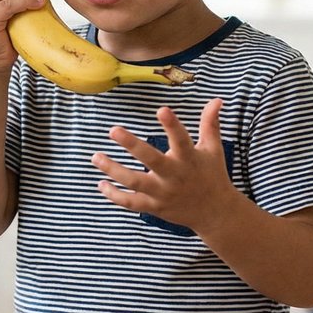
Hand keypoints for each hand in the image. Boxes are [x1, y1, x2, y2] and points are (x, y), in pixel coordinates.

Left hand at [91, 99, 237, 231]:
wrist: (215, 212)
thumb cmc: (212, 174)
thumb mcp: (213, 148)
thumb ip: (210, 123)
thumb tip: (217, 99)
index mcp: (190, 158)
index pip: (181, 139)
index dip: (172, 125)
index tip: (161, 109)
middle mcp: (175, 176)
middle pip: (151, 159)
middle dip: (132, 145)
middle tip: (113, 130)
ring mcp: (163, 193)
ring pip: (135, 182)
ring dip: (113, 170)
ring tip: (96, 157)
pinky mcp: (155, 207)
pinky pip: (131, 203)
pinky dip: (115, 196)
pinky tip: (101, 184)